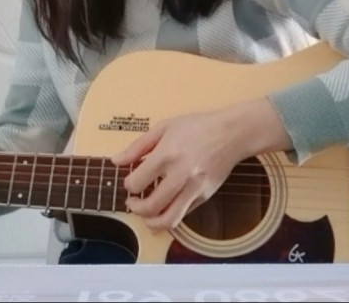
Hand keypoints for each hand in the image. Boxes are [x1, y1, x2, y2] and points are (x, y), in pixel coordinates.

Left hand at [110, 98, 290, 230]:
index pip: (136, 183)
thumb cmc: (197, 126)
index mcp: (167, 155)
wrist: (232, 133)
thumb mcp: (165, 127)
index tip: (131, 180)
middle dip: (135, 208)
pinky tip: (164, 208)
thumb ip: (139, 146)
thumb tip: (117, 161)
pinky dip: (169, 217)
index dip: (128, 185)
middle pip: (149, 207)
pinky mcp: (205, 197)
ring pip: (168, 220)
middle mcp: (180, 175)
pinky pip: (183, 215)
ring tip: (145, 214)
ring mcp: (194, 189)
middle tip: (133, 201)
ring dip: (150, 222)